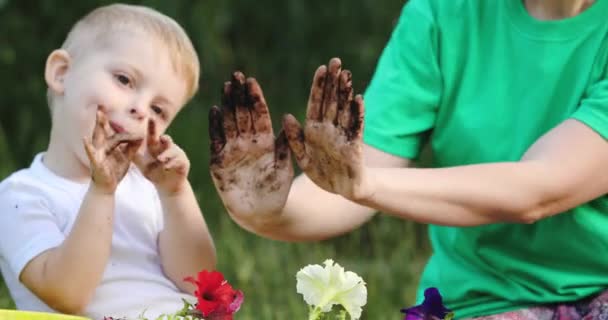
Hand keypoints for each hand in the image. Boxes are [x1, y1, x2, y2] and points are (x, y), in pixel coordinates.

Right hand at [83, 109, 142, 193]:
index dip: (122, 127)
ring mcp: (97, 154)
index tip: (120, 116)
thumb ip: (133, 147)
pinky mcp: (95, 162)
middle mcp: (102, 147)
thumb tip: (141, 136)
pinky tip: (84, 139)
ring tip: (98, 115)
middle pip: (102, 130)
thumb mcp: (126, 157)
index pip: (116, 133)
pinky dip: (88, 147)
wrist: (107, 187)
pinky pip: (91, 154)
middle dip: (102, 119)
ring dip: (98, 127)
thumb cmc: (115, 171)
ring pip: (97, 138)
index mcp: (110, 146)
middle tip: (102, 105)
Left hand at [134, 120, 189, 195]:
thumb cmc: (154, 172)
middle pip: (167, 140)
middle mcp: (168, 148)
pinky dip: (172, 163)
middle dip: (165, 138)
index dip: (152, 127)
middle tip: (162, 137)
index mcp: (156, 146)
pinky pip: (179, 161)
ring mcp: (177, 155)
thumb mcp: (141, 164)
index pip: (153, 135)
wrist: (167, 186)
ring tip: (160, 159)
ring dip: (167, 155)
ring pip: (173, 151)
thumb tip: (118, 145)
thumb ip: (133, 154)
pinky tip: (166, 167)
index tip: (150, 117)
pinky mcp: (184, 163)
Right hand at [209, 72, 292, 218]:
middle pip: (242, 114)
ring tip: (226, 86)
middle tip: (236, 76)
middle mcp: (248, 142)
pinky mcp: (219, 162)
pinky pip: (217, 140)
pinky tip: (215, 111)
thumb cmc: (276, 191)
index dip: (255, 98)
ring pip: (229, 122)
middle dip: (239, 95)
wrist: (259, 213)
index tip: (252, 81)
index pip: (258, 114)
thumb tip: (289, 119)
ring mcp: (232, 150)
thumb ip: (285, 146)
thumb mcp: (284, 167)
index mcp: (265, 141)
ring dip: (227, 105)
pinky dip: (215, 126)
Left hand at [283, 58, 368, 199]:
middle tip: (337, 61)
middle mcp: (329, 130)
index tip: (322, 68)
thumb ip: (294, 138)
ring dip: (346, 93)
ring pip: (344, 110)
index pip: (316, 103)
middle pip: (332, 101)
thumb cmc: (323, 174)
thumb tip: (286, 116)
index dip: (319, 86)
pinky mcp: (354, 147)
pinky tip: (358, 99)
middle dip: (334, 82)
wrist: (343, 191)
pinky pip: (355, 128)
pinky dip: (357, 114)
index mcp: (314, 130)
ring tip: (347, 75)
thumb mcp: (302, 157)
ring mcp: (342, 137)